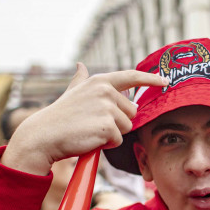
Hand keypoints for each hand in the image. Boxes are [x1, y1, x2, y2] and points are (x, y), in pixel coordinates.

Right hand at [2, 63, 167, 175]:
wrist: (44, 135)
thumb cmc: (59, 116)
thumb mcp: (72, 92)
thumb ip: (81, 80)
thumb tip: (80, 65)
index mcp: (100, 81)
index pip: (131, 76)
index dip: (150, 78)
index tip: (165, 81)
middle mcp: (106, 91)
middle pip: (131, 111)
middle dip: (118, 122)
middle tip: (94, 124)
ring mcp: (107, 108)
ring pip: (126, 127)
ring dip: (112, 134)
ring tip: (90, 131)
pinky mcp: (107, 126)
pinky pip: (118, 140)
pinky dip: (106, 144)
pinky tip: (90, 139)